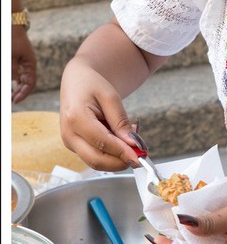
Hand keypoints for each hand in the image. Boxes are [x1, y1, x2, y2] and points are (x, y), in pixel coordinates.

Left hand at [12, 26, 36, 102]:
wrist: (12, 26)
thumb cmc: (12, 40)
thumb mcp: (11, 57)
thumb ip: (12, 71)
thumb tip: (13, 84)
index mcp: (31, 64)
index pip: (30, 83)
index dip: (23, 93)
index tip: (15, 100)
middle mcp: (29, 65)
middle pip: (27, 83)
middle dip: (19, 92)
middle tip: (11, 99)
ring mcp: (24, 62)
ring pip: (22, 79)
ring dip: (16, 87)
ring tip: (10, 94)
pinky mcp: (18, 60)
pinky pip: (18, 73)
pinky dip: (15, 79)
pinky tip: (11, 84)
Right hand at [59, 58, 141, 172]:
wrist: (76, 81)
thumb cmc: (92, 85)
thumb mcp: (110, 96)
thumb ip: (120, 121)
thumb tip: (133, 144)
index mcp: (75, 118)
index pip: (102, 143)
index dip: (122, 152)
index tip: (140, 156)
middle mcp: (69, 134)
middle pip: (96, 160)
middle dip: (120, 162)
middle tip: (140, 156)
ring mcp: (70, 142)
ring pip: (96, 162)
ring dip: (117, 158)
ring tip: (131, 141)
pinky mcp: (75, 146)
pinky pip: (95, 156)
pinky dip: (111, 153)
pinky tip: (121, 139)